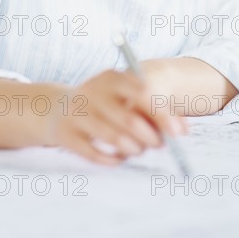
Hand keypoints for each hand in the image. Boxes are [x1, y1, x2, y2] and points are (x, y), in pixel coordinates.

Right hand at [46, 68, 186, 165]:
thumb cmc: (103, 104)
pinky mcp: (65, 134)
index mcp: (110, 77)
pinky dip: (111, 159)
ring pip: (112, 137)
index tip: (178, 133)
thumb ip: (154, 109)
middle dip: (149, 136)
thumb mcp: (124, 97)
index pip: (142, 92)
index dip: (162, 114)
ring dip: (133, 148)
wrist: (56, 108)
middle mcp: (92, 91)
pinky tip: (119, 158)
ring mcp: (77, 112)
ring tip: (138, 150)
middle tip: (160, 145)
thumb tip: (182, 129)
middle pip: (128, 117)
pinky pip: (94, 153)